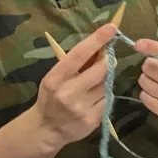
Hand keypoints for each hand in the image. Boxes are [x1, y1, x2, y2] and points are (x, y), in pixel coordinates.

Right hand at [33, 23, 117, 148]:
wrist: (46, 129)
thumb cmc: (52, 96)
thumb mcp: (56, 77)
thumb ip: (75, 63)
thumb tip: (101, 44)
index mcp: (55, 78)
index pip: (79, 54)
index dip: (97, 40)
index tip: (111, 27)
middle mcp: (68, 93)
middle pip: (101, 69)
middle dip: (108, 61)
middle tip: (108, 59)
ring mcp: (81, 108)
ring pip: (107, 84)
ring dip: (106, 80)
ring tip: (94, 84)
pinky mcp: (92, 120)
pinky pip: (108, 100)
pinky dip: (105, 96)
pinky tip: (94, 99)